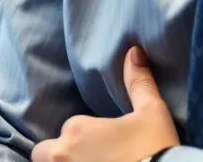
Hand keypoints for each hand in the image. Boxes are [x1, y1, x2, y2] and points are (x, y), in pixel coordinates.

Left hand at [33, 47, 178, 161]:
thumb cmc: (157, 150)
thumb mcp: (152, 114)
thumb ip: (138, 83)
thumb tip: (133, 51)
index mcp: (76, 130)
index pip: (68, 131)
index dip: (84, 139)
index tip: (106, 148)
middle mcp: (62, 155)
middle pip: (44, 154)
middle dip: (61, 156)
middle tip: (89, 159)